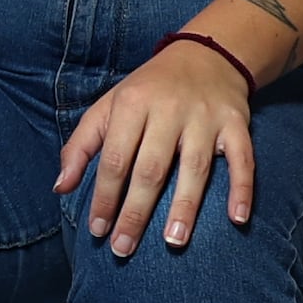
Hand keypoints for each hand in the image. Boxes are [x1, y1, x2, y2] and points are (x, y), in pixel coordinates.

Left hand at [57, 34, 257, 256]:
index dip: (104, 196)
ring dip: (185, 206)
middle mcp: (169, 109)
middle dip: (136, 211)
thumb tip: (60, 188)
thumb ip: (82, 146)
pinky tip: (238, 218)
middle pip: (151, 168)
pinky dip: (242, 187)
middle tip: (124, 248)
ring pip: (195, 167)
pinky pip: (242, 158)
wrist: (206, 54)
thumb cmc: (148, 90)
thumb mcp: (109, 107)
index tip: (97, 230)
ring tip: (174, 241)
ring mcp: (205, 117)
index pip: (115, 158)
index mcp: (132, 104)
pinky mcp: (235, 123)